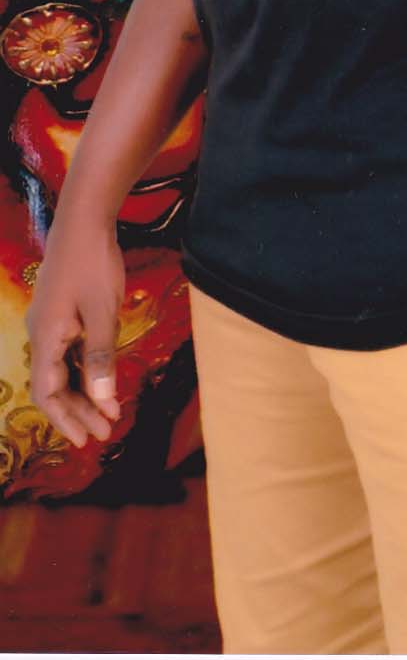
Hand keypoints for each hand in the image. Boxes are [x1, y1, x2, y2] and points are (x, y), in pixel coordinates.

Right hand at [26, 213, 125, 449]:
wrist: (84, 219)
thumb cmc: (93, 263)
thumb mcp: (102, 312)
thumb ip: (102, 357)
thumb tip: (104, 399)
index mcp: (45, 338)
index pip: (47, 393)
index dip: (65, 420)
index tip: (86, 440)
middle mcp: (41, 334)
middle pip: (55, 384)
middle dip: (80, 410)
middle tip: (106, 431)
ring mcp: (51, 322)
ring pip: (64, 368)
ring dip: (86, 390)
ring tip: (110, 412)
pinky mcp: (63, 312)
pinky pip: (70, 349)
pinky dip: (88, 367)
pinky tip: (106, 378)